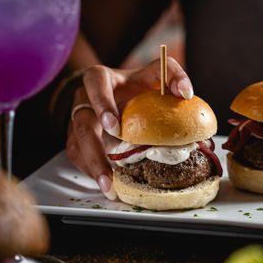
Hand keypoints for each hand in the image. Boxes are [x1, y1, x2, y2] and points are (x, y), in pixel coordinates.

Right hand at [66, 57, 193, 199]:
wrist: (116, 92)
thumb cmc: (136, 86)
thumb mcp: (153, 75)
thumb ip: (171, 76)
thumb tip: (186, 93)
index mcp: (101, 79)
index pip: (95, 82)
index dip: (102, 103)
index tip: (114, 126)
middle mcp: (85, 101)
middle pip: (82, 124)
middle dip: (94, 149)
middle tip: (110, 172)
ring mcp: (78, 122)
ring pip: (76, 145)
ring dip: (93, 168)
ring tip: (110, 188)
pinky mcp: (77, 139)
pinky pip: (78, 157)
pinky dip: (92, 172)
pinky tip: (107, 186)